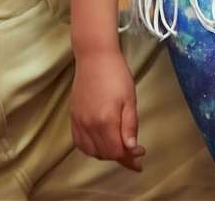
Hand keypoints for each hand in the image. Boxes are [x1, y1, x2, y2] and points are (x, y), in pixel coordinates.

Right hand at [70, 49, 145, 172]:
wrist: (95, 57)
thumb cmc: (116, 75)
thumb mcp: (130, 100)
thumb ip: (130, 126)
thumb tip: (132, 149)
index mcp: (105, 121)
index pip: (117, 152)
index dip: (130, 157)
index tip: (141, 151)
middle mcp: (89, 124)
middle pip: (104, 154)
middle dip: (120, 156)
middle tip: (133, 150)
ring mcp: (79, 121)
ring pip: (90, 151)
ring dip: (105, 153)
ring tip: (117, 145)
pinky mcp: (73, 116)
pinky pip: (79, 141)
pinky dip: (90, 148)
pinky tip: (99, 142)